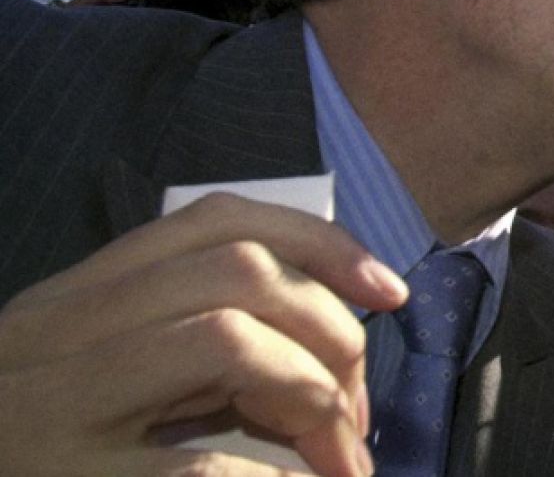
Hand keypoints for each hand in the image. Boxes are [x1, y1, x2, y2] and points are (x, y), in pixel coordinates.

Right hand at [0, 192, 404, 476]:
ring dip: (310, 395)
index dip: (321, 244)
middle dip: (329, 334)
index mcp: (72, 301)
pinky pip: (201, 468)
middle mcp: (54, 335)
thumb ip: (195, 354)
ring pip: (226, 340)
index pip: (217, 221)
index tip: (389, 292)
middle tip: (353, 418)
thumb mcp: (106, 385)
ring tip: (336, 461)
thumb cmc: (43, 460)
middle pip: (239, 274)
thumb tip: (333, 354)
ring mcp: (54, 409)